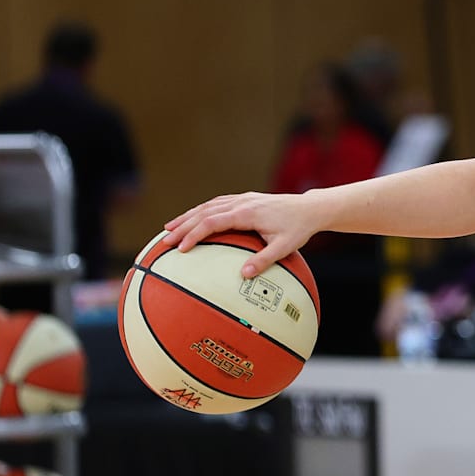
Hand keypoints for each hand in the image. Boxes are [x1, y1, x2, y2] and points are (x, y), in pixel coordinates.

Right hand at [164, 191, 321, 277]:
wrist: (310, 208)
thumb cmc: (298, 228)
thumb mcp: (285, 246)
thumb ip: (264, 260)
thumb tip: (243, 275)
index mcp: (247, 213)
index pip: (213, 222)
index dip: (194, 234)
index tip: (181, 248)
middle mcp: (241, 202)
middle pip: (204, 212)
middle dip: (182, 226)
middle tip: (164, 242)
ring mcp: (242, 199)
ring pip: (207, 206)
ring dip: (187, 217)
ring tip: (169, 229)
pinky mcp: (245, 199)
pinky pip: (217, 204)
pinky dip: (200, 211)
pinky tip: (192, 220)